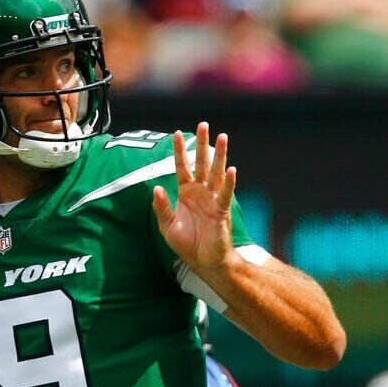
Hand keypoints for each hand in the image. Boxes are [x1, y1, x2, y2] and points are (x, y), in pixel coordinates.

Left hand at [152, 122, 236, 270]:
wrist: (203, 262)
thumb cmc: (187, 244)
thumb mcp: (167, 225)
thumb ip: (161, 207)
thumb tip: (157, 188)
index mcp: (186, 193)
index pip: (182, 167)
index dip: (179, 151)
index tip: (177, 133)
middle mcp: (200, 192)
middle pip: (201, 163)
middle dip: (202, 145)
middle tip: (204, 125)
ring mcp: (212, 200)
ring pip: (215, 173)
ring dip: (219, 155)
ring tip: (223, 137)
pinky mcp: (221, 211)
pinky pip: (225, 194)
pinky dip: (228, 183)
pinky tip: (230, 170)